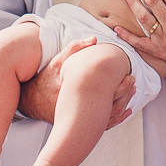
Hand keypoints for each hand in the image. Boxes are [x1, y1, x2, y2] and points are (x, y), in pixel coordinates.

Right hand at [17, 36, 135, 126]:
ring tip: (133, 91)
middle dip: (124, 94)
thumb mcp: (58, 62)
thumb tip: (94, 39)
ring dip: (123, 105)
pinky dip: (116, 118)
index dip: (118, 84)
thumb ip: (74, 49)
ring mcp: (78, 119)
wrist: (32, 102)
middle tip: (133, 82)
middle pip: (107, 105)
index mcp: (73, 92)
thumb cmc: (46, 80)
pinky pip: (102, 125)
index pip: (101, 90)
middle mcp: (76, 109)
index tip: (128, 75)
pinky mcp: (80, 125)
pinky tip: (126, 110)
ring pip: (106, 117)